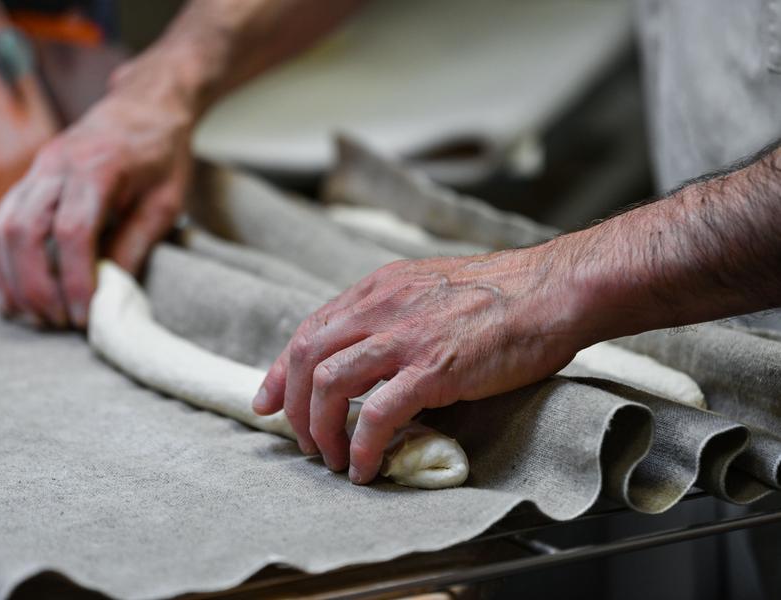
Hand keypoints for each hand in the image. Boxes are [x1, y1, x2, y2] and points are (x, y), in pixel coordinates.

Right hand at [0, 57, 193, 327]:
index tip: (84, 315)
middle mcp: (57, 165)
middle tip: (57, 323)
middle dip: (36, 286)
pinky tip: (15, 292)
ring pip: (2, 227)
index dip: (74, 279)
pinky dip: (2, 261)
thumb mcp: (166, 201)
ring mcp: (36, 169)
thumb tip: (110, 293)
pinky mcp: (28, 179)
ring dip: (11, 278)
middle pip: (25, 231)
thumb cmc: (161, 154)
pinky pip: (0, 221)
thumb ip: (136, 244)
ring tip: (33, 316)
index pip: (73, 231)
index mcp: (98, 167)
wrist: (144, 107)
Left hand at [252, 246, 591, 483]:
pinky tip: (366, 466)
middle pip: (305, 358)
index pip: (308, 331)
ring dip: (321, 431)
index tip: (266, 402)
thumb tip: (370, 354)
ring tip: (332, 459)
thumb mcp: (429, 289)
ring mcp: (404, 337)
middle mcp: (380, 307)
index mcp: (377, 289)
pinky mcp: (432, 368)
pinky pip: (375, 414)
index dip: (278, 372)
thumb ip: (393, 315)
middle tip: (305, 442)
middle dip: (292, 408)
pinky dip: (361, 447)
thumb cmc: (501, 294)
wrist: (552, 290)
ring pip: (327, 386)